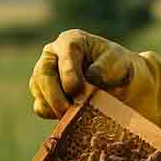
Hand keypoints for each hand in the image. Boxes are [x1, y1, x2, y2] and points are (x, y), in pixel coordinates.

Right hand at [29, 29, 160, 132]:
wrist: (121, 84)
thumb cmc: (119, 69)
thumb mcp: (119, 63)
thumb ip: (105, 68)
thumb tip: (90, 79)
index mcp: (72, 41)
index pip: (65, 53)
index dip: (68, 71)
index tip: (75, 89)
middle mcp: (53, 55)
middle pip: (43, 73)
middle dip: (55, 94)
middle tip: (69, 110)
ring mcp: (46, 76)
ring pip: (39, 91)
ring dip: (54, 106)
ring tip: (73, 116)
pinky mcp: (44, 95)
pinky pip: (40, 107)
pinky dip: (53, 115)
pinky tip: (69, 118)